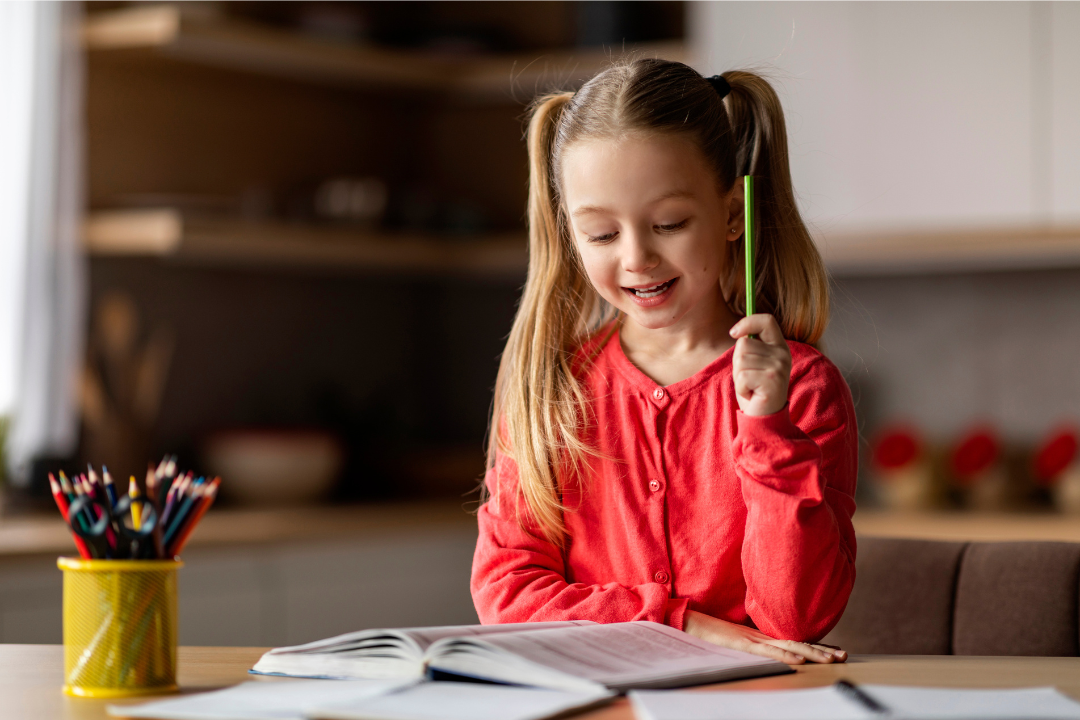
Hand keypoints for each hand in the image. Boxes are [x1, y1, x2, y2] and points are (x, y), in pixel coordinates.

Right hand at [684, 610, 846, 664]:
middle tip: (844, 656)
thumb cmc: (702, 633)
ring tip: (832, 660)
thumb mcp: (729, 642)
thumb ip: (745, 646)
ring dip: (812, 654)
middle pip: (796, 643)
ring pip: (787, 647)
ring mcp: (750, 640)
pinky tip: (800, 660)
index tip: (834, 652)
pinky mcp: (740, 644)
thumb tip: (760, 654)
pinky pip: (766, 651)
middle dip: (821, 651)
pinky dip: (784, 655)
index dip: (813, 647)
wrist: (682, 620)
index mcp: (756, 637)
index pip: (791, 642)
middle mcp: (758, 637)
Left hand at [729, 314, 790, 416]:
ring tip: (751, 386)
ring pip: (741, 360)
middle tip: (748, 379)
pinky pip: (742, 376)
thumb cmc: (754, 390)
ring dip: (738, 377)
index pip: (767, 320)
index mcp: (779, 347)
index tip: (733, 333)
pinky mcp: (773, 381)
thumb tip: (737, 332)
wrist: (764, 418)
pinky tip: (752, 394)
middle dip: (737, 363)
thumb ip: (750, 347)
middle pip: (744, 344)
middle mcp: (783, 355)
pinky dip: (741, 387)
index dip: (748, 322)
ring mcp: (779, 367)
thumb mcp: (752, 363)